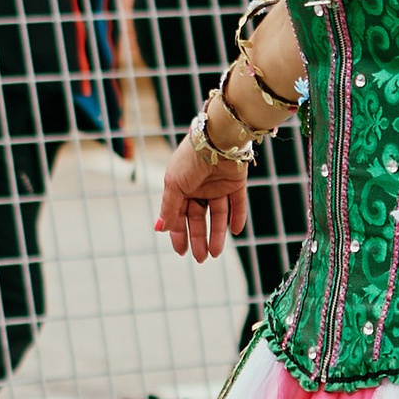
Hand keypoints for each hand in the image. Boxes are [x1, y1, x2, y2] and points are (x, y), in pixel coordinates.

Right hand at [156, 122, 247, 258]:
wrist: (216, 139)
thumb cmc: (189, 160)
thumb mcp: (173, 185)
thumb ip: (169, 208)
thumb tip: (161, 228)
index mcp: (181, 187)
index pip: (179, 215)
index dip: (179, 233)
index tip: (181, 252)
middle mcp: (199, 187)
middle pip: (198, 218)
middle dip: (199, 239)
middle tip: (201, 259)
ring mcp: (218, 185)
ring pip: (218, 215)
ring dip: (217, 234)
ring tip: (215, 253)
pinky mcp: (236, 183)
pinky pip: (238, 203)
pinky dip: (238, 217)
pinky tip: (236, 231)